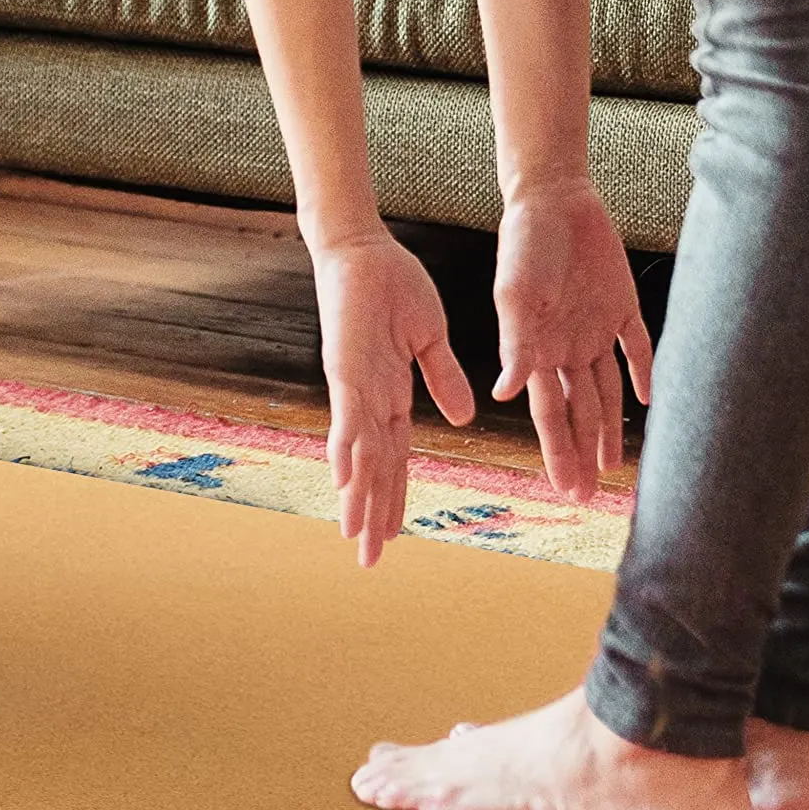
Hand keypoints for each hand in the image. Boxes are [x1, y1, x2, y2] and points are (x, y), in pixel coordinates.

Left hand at [310, 232, 477, 569]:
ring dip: (358, 493)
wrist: (365, 248)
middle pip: (374, 466)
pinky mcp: (347, 364)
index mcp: (391, 392)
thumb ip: (442, 380)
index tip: (394, 535)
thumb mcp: (429, 338)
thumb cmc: (392, 285)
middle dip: (372, 513)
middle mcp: (369, 397)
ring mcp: (355, 383)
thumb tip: (463, 421)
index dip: (393, 496)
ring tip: (356, 536)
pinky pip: (350, 411)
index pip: (394, 456)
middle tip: (368, 560)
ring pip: (359, 450)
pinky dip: (347, 444)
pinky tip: (344, 477)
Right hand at [492, 174, 655, 503]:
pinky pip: (636, 347)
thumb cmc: (525, 241)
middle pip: (575, 409)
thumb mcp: (515, 293)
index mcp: (537, 346)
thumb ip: (514, 342)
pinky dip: (642, 373)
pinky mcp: (620, 304)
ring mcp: (594, 326)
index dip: (557, 450)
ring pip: (604, 389)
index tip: (564, 490)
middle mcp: (565, 344)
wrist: (552, 195)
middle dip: (580, 452)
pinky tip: (646, 401)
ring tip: (612, 465)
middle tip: (588, 493)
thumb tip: (502, 394)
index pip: (548, 412)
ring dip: (606, 426)